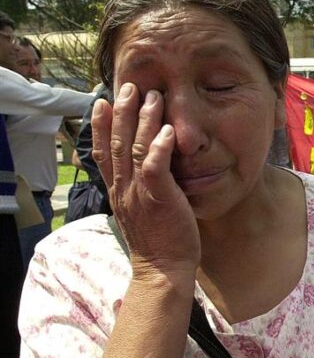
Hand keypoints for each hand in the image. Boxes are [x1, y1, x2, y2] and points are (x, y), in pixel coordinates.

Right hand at [92, 83, 199, 280]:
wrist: (163, 270)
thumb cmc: (160, 241)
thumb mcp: (143, 209)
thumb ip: (141, 187)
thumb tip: (146, 169)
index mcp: (119, 191)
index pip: (105, 153)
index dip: (102, 126)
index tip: (103, 102)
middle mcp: (124, 189)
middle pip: (118, 143)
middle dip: (122, 112)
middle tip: (128, 86)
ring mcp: (139, 193)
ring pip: (136, 150)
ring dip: (143, 121)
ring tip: (152, 96)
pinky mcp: (159, 199)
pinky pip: (155, 169)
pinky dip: (160, 148)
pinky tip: (167, 129)